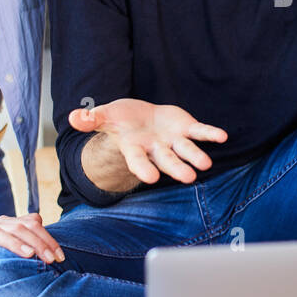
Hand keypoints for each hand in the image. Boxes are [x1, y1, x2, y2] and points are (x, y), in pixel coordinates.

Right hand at [69, 98, 227, 183]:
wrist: (139, 118)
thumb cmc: (120, 121)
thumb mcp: (104, 117)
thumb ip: (91, 119)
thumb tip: (75, 117)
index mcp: (135, 149)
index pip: (138, 162)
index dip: (144, 169)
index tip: (151, 178)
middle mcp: (156, 150)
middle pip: (167, 161)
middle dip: (177, 169)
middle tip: (189, 178)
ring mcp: (173, 141)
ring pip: (186, 150)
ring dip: (196, 157)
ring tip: (206, 164)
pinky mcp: (185, 129)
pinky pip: (199, 133)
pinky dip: (210, 134)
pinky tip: (222, 137)